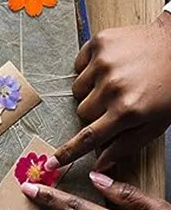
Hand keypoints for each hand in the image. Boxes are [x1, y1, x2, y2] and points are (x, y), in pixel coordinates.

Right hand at [48, 13, 170, 171]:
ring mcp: (104, 63)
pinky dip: (90, 68)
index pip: (88, 138)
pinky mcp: (99, 43)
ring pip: (78, 89)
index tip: (51, 162)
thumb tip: (99, 165)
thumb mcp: (155, 124)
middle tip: (116, 100)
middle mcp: (112, 87)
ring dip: (91, 89)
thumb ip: (125, 146)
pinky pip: (78, 65)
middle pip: (82, 112)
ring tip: (115, 80)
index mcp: (127, 110)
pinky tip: (111, 64)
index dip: (68, 152)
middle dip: (95, 111)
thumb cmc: (170, 88)